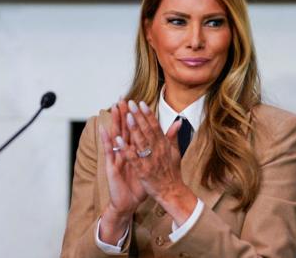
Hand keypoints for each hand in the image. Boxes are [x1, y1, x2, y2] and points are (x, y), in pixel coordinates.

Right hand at [98, 101, 146, 241]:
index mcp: (135, 150)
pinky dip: (107, 140)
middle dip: (124, 114)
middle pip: (124, 129)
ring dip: (115, 122)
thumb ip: (156, 152)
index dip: (136, 117)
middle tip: (123, 98)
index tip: (137, 101)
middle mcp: (125, 151)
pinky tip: (105, 129)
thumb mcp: (150, 166)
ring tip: (114, 107)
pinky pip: (110, 151)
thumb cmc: (139, 184)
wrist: (128, 201)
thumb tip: (164, 141)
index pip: (135, 130)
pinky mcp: (112, 166)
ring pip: (116, 136)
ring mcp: (117, 157)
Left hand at [120, 100, 197, 225]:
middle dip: (138, 116)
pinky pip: (133, 158)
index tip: (141, 103)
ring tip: (126, 116)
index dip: (148, 114)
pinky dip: (125, 149)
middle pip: (147, 130)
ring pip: (141, 141)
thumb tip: (178, 121)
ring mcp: (150, 160)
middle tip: (130, 103)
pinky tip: (117, 140)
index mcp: (164, 145)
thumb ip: (173, 136)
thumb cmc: (172, 172)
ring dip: (133, 128)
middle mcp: (158, 150)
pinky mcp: (143, 171)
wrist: (172, 192)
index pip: (155, 126)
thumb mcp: (175, 152)